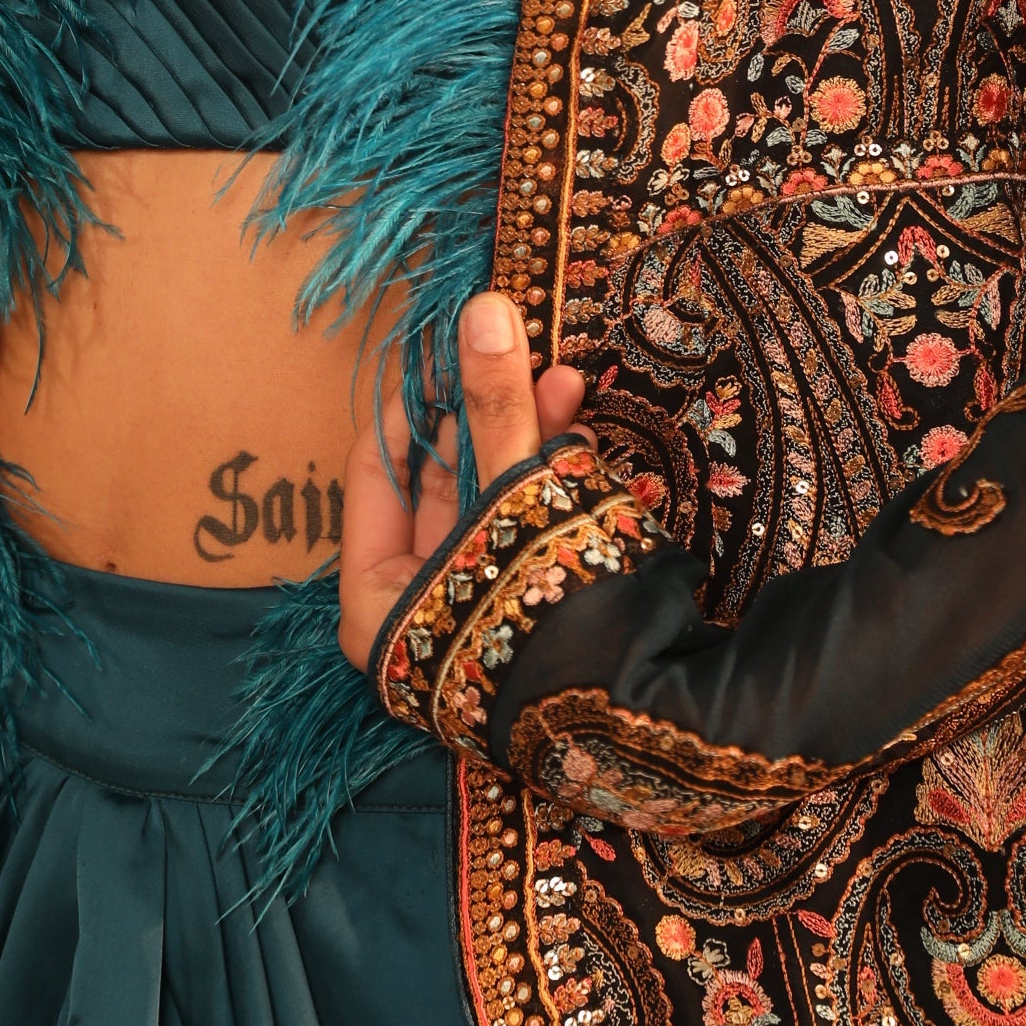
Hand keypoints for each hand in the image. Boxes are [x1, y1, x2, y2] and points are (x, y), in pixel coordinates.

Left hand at [337, 290, 585, 668]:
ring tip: (567, 382)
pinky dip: (550, 481)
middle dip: (486, 411)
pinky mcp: (526, 613)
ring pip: (490, 500)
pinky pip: (525, 528)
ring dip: (527, 437)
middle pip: (440, 483)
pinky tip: (581, 437)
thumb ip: (495, 407)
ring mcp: (473, 615)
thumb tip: (481, 308)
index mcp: (377, 601)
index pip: (377, 470)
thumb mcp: (514, 496)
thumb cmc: (549, 613)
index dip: (413, 399)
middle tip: (516, 350)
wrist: (648, 717)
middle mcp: (416, 611)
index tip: (446, 340)